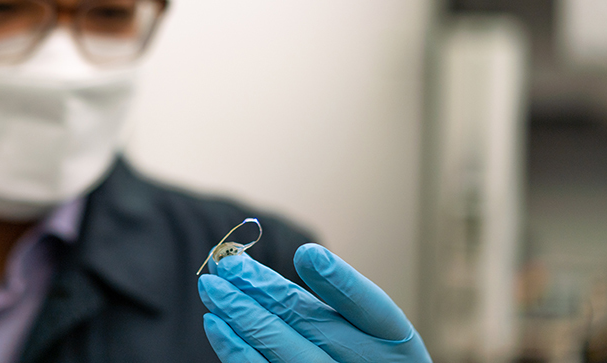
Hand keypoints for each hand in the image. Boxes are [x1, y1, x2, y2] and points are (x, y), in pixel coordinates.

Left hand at [198, 243, 430, 362]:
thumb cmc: (363, 356)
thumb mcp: (368, 327)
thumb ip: (334, 292)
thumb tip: (292, 256)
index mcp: (394, 342)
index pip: (370, 308)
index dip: (340, 281)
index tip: (306, 253)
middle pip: (313, 323)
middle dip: (265, 289)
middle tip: (228, 263)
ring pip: (282, 350)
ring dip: (241, 315)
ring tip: (212, 286)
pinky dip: (236, 350)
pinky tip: (216, 324)